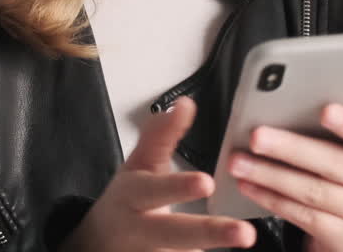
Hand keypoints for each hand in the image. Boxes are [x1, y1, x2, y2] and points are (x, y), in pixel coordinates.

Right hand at [60, 96, 256, 251]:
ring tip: (242, 240)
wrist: (98, 244)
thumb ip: (162, 135)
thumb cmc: (125, 201)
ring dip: (208, 251)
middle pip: (176, 233)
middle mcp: (141, 230)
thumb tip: (185, 105)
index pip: (155, 190)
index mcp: (133, 196)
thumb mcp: (138, 164)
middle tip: (244, 233)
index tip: (206, 182)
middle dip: (210, 233)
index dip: (179, 188)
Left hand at [225, 104, 342, 251]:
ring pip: (312, 192)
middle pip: (335, 164)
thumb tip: (289, 103)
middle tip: (257, 136)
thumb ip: (340, 128)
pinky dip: (271, 198)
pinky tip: (249, 185)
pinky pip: (303, 216)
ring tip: (239, 161)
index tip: (325, 110)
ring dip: (270, 175)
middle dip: (290, 149)